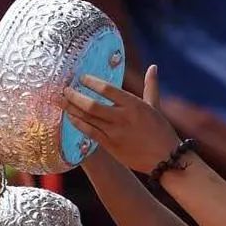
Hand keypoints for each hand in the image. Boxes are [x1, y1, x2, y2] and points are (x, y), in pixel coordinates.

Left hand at [61, 64, 181, 173]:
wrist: (165, 157)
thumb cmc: (161, 131)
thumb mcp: (155, 106)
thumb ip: (150, 86)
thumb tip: (152, 67)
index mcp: (134, 105)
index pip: (108, 89)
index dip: (92, 82)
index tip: (81, 78)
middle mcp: (123, 117)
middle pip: (92, 105)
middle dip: (75, 96)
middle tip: (64, 89)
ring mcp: (115, 133)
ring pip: (88, 119)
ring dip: (72, 110)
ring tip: (60, 102)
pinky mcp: (110, 145)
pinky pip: (90, 133)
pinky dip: (79, 124)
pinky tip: (70, 118)